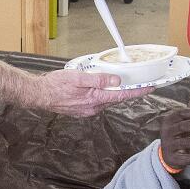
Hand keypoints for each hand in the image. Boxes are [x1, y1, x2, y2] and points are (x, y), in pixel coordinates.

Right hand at [30, 68, 147, 117]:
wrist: (39, 95)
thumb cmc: (55, 85)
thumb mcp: (78, 77)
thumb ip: (98, 80)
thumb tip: (115, 81)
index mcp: (94, 99)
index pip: (121, 95)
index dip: (137, 91)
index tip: (150, 88)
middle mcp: (93, 108)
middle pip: (115, 98)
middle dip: (126, 91)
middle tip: (137, 82)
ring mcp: (87, 110)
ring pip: (106, 100)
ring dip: (113, 92)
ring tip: (118, 83)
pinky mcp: (81, 110)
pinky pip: (97, 102)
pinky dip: (102, 95)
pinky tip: (99, 88)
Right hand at [159, 105, 189, 167]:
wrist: (168, 154)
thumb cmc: (182, 134)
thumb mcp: (189, 123)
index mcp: (170, 120)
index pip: (183, 113)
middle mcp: (166, 132)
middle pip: (184, 126)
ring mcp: (168, 145)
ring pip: (186, 142)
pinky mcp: (172, 158)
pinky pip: (187, 157)